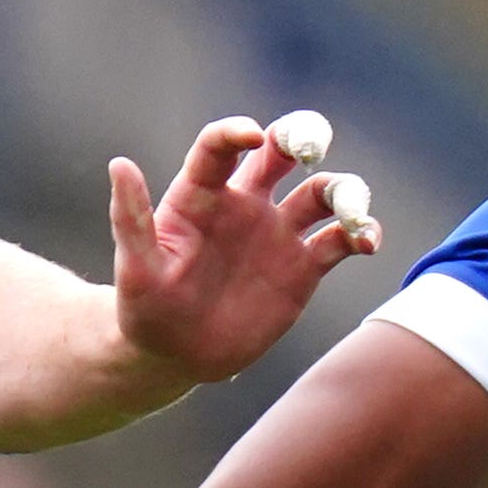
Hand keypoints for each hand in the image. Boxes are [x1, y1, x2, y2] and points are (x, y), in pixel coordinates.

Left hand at [106, 115, 381, 387]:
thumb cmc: (146, 310)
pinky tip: (369, 241)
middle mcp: (244, 204)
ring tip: (352, 213)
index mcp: (201, 195)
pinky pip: (340, 240)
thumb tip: (119, 164)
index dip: (236, 132)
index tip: (253, 134)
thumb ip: (130, 217)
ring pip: (321, 194)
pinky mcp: (303, 267)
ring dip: (344, 191)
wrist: (177, 356)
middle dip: (301, 137)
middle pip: (280, 153)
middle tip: (313, 148)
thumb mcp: (134, 268)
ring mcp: (277, 233)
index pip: (220, 146)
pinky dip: (361, 233)